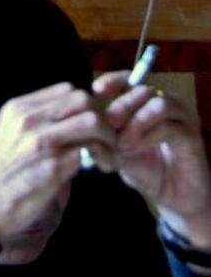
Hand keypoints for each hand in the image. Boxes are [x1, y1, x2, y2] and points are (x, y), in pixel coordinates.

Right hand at [0, 82, 115, 248]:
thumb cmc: (1, 174)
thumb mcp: (12, 134)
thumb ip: (39, 121)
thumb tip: (74, 117)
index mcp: (19, 108)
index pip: (67, 89)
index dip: (86, 105)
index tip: (91, 123)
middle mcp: (29, 119)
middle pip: (83, 100)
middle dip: (102, 118)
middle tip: (106, 139)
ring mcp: (41, 142)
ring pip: (92, 122)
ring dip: (108, 138)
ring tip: (107, 155)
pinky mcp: (53, 166)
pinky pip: (89, 152)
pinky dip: (102, 159)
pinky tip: (101, 168)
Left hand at [94, 72, 210, 244]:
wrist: (172, 197)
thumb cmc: (145, 170)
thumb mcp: (118, 155)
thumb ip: (104, 144)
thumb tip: (84, 137)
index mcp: (147, 103)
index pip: (130, 79)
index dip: (113, 81)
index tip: (96, 90)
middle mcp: (166, 104)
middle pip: (142, 91)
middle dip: (121, 106)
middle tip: (107, 124)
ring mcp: (181, 117)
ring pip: (158, 104)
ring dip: (135, 122)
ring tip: (121, 143)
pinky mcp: (192, 135)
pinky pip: (168, 126)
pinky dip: (147, 136)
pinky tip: (134, 148)